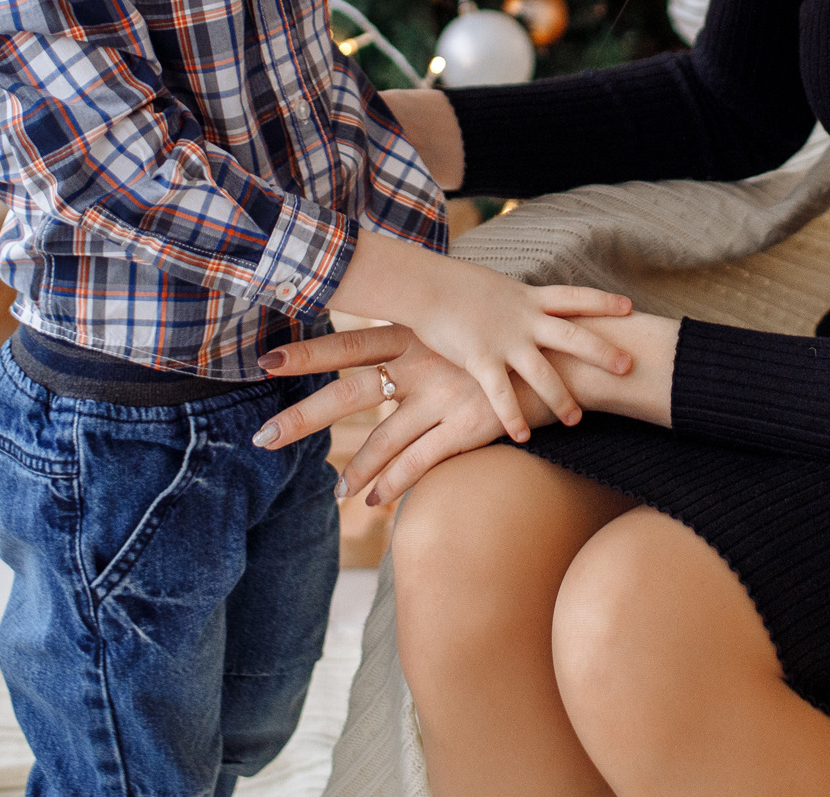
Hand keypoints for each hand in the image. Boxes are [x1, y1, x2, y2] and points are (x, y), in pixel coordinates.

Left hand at [251, 323, 528, 504]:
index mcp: (416, 333)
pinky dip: (393, 483)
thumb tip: (392, 340)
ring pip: (383, 439)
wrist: (568, 351)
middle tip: (262, 436)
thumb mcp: (461, 327)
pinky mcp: (468, 425)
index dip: (308, 352)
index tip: (265, 360)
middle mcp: (423, 363)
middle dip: (304, 416)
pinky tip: (373, 502)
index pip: (350, 341)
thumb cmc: (510, 338)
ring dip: (354, 470)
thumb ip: (425, 335)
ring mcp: (444, 395)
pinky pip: (421, 461)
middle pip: (350, 391)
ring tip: (333, 494)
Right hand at [314, 234, 631, 442]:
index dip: (603, 302)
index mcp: (528, 297)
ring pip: (543, 372)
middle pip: (573, 335)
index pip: (574, 296)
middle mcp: (524, 319)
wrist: (423, 286)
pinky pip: (502, 394)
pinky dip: (514, 416)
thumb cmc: (453, 285)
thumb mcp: (494, 287)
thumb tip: (524, 307)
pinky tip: (524, 436)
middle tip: (629, 366)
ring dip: (562, 397)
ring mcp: (505, 340)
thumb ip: (513, 302)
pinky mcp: (481, 359)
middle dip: (603, 352)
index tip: (629, 306)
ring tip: (577, 419)